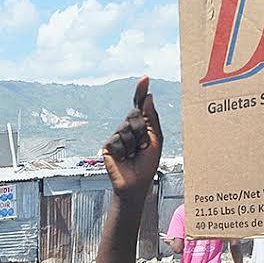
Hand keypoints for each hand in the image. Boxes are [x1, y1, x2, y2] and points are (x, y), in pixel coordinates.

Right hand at [103, 76, 162, 198]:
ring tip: (134, 155)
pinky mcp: (108, 146)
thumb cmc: (148, 164)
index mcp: (141, 125)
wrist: (136, 183)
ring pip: (125, 128)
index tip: (145, 78)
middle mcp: (128, 128)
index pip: (140, 105)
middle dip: (141, 130)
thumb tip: (148, 97)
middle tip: (143, 146)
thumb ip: (152, 118)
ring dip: (134, 143)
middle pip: (134, 114)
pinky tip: (123, 159)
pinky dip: (123, 150)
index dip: (141, 91)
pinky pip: (116, 140)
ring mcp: (117, 136)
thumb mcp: (156, 140)